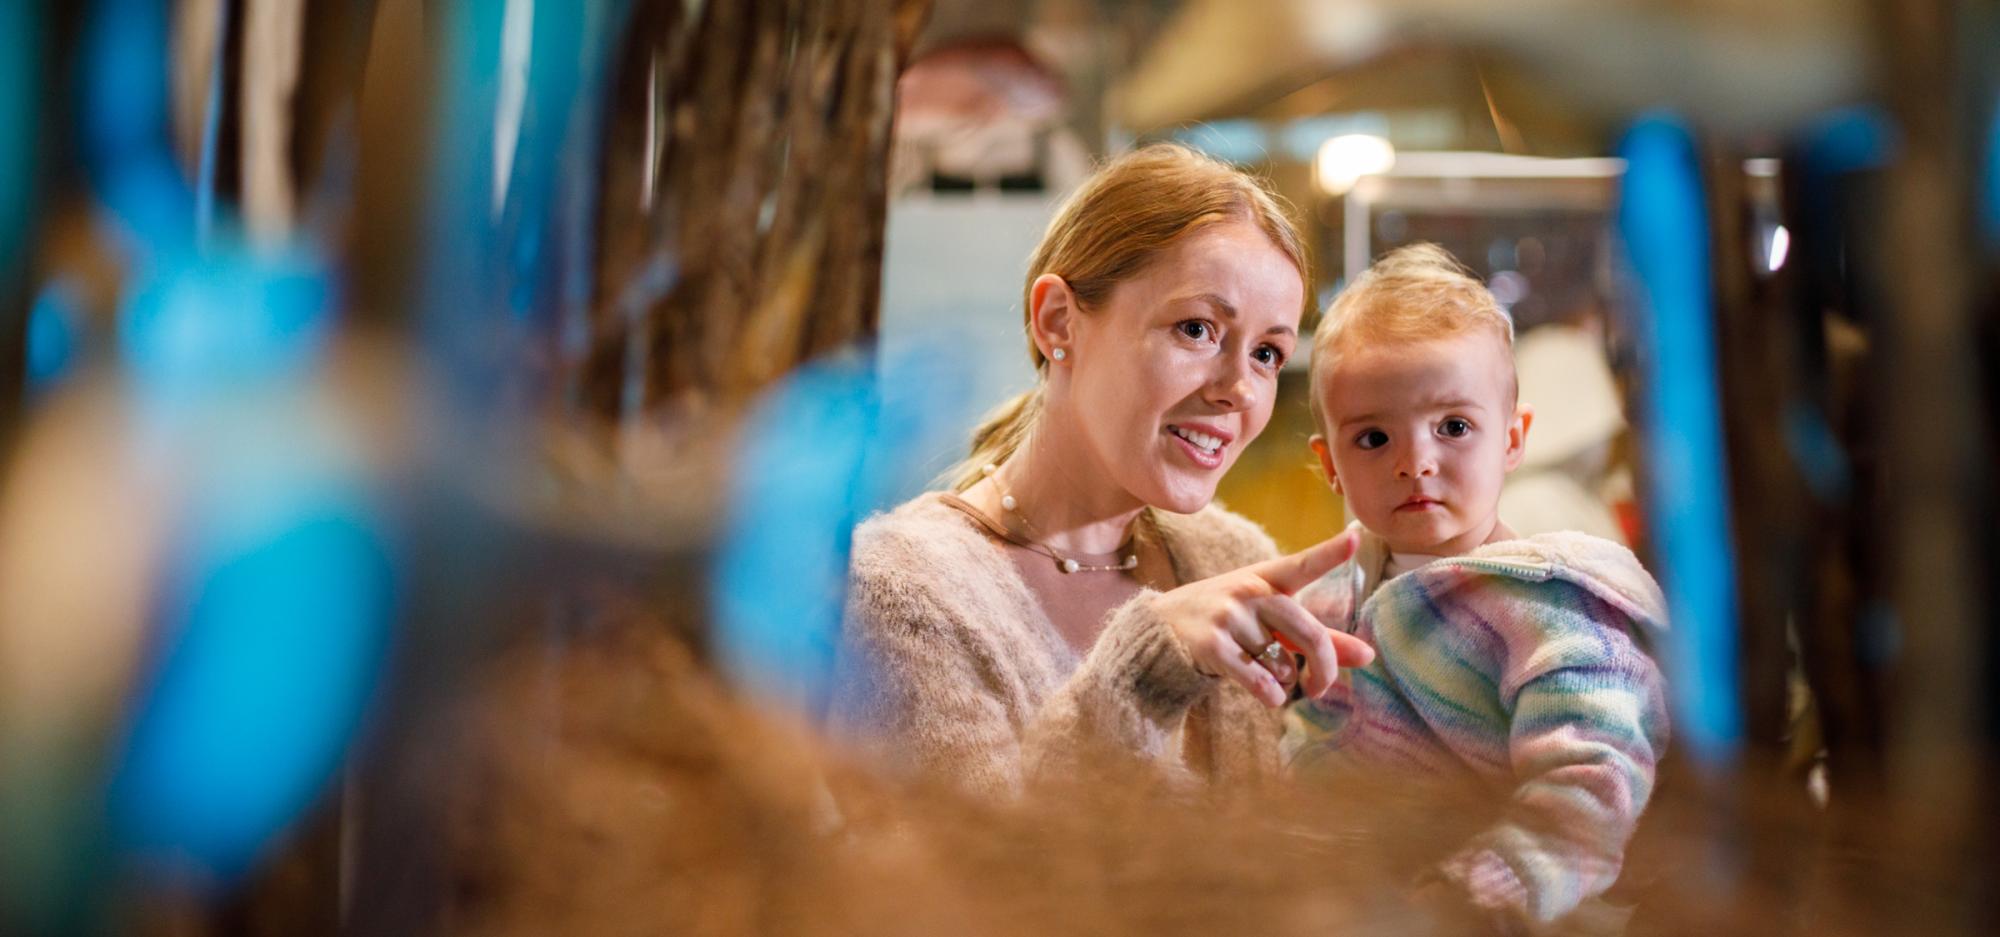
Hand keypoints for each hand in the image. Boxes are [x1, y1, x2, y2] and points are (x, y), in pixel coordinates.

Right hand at [1152, 529, 1375, 706]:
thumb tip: (1368, 656)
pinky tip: (1267, 695)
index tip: (1356, 536)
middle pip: (1309, 634)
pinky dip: (1271, 695)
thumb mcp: (1267, 619)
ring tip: (1265, 675)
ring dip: (1283, 682)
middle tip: (1319, 687)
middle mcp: (1249, 592)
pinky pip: (1260, 681)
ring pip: (1283, 665)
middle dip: (1324, 669)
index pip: (1303, 565)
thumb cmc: (1226, 622)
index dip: (1331, 553)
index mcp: (1266, 578)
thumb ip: (1316, 636)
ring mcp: (1229, 616)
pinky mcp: (1212, 645)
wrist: (1159, 630)